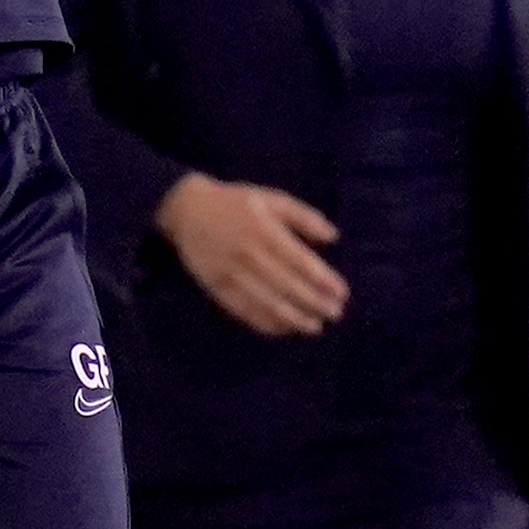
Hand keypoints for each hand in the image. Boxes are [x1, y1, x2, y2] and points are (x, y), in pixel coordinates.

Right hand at [158, 172, 344, 335]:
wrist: (186, 210)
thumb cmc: (235, 203)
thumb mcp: (270, 198)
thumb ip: (303, 216)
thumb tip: (333, 236)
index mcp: (263, 229)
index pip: (299, 260)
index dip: (322, 279)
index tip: (341, 293)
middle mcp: (247, 253)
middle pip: (286, 285)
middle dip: (314, 302)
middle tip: (335, 313)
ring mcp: (230, 273)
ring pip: (266, 302)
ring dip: (294, 318)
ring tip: (315, 327)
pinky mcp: (216, 287)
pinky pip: (244, 310)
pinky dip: (266, 323)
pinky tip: (285, 329)